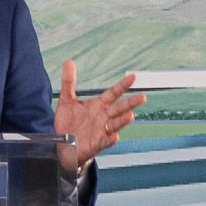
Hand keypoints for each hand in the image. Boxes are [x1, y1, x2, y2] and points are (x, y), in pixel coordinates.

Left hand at [53, 59, 142, 173]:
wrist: (62, 144)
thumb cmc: (67, 123)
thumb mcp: (66, 100)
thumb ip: (68, 82)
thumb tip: (68, 61)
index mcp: (98, 106)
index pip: (113, 93)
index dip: (123, 85)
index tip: (133, 76)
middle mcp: (103, 117)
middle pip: (119, 108)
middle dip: (130, 103)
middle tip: (143, 97)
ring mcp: (101, 131)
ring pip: (115, 124)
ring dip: (123, 120)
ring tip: (131, 115)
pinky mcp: (96, 144)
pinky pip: (105, 141)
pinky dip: (110, 139)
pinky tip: (115, 136)